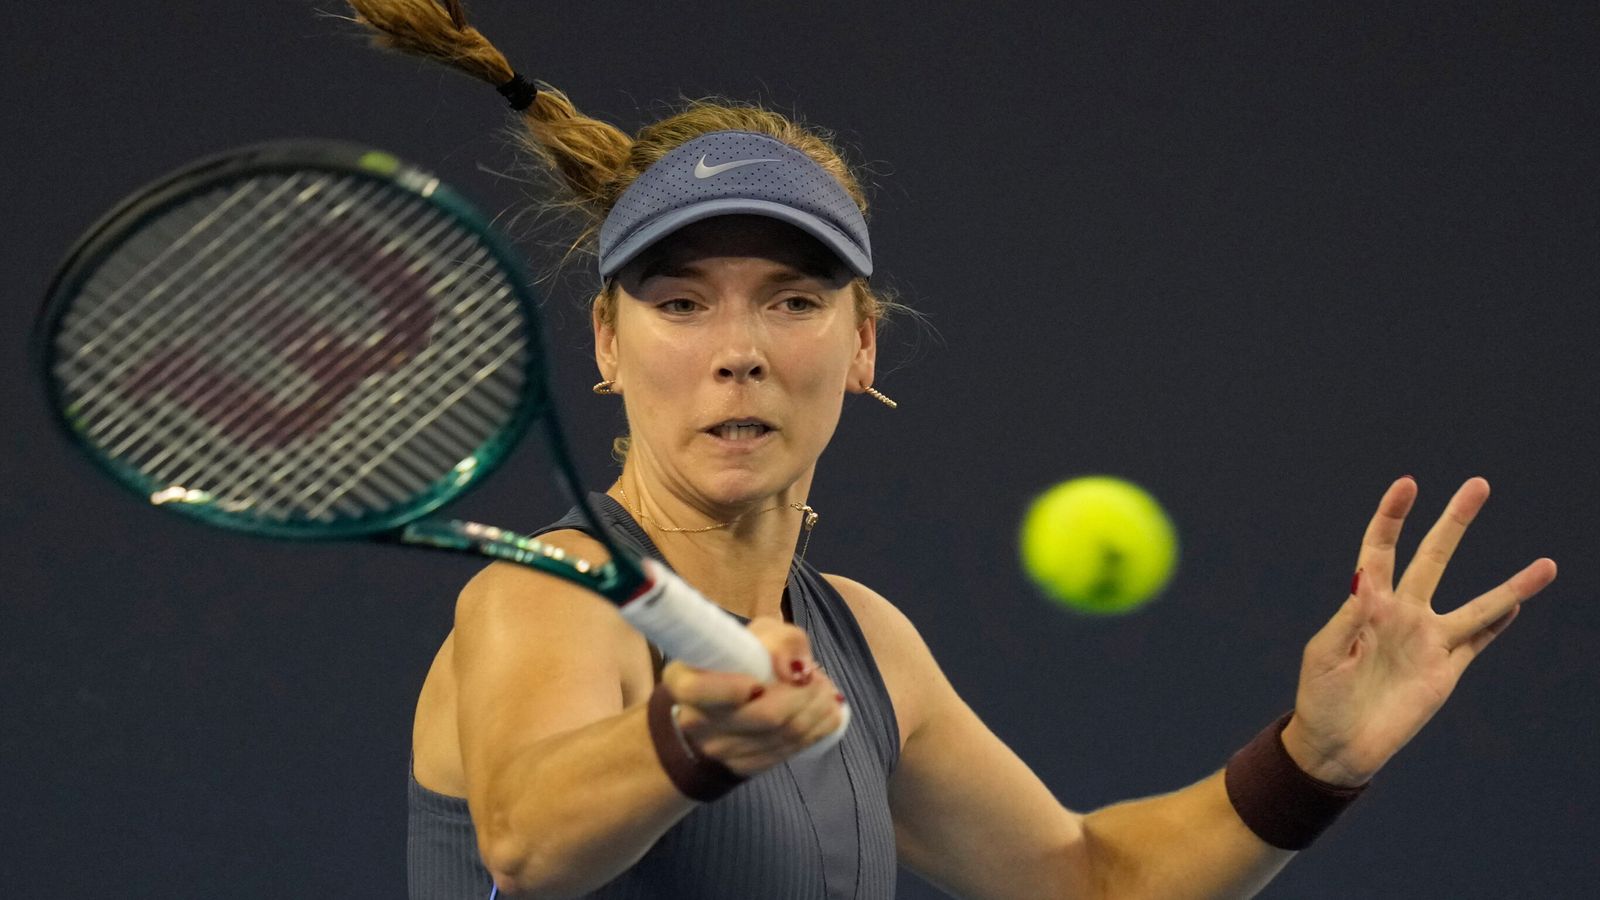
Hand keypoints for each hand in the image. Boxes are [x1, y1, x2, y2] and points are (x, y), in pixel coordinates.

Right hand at [660, 617, 845, 775]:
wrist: (729, 698)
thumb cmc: (740, 657)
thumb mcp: (758, 634)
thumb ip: (781, 641)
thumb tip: (798, 672)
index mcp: (683, 681)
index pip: (698, 690)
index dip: (731, 687)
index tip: (760, 679)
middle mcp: (695, 721)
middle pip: (761, 717)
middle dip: (803, 695)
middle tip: (819, 678)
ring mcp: (720, 750)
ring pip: (783, 736)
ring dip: (816, 711)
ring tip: (825, 691)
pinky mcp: (746, 766)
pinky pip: (789, 752)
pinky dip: (817, 730)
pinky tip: (825, 713)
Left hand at [1281, 476, 1556, 785]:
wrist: (1339, 746)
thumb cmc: (1320, 698)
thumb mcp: (1325, 655)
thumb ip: (1348, 618)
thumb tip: (1366, 580)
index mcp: (1366, 604)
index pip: (1381, 549)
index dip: (1393, 517)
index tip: (1408, 484)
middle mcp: (1402, 614)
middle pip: (1433, 558)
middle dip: (1455, 522)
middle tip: (1478, 484)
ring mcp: (1427, 641)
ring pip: (1478, 605)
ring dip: (1512, 585)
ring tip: (1547, 565)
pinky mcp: (1445, 672)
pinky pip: (1478, 641)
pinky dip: (1499, 623)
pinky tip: (1519, 601)